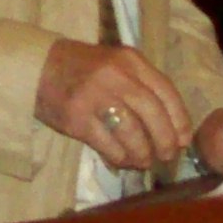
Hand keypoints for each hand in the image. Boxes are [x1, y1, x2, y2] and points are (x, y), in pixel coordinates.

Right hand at [36, 39, 193, 170]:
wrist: (38, 67)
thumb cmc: (84, 69)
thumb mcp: (117, 66)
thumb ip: (142, 89)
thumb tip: (172, 129)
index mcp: (131, 61)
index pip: (166, 91)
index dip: (180, 120)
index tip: (183, 140)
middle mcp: (116, 76)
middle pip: (153, 113)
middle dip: (165, 140)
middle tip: (167, 155)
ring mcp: (95, 96)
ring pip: (132, 132)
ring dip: (142, 153)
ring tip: (143, 161)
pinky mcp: (77, 118)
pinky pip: (108, 144)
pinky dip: (120, 157)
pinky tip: (122, 161)